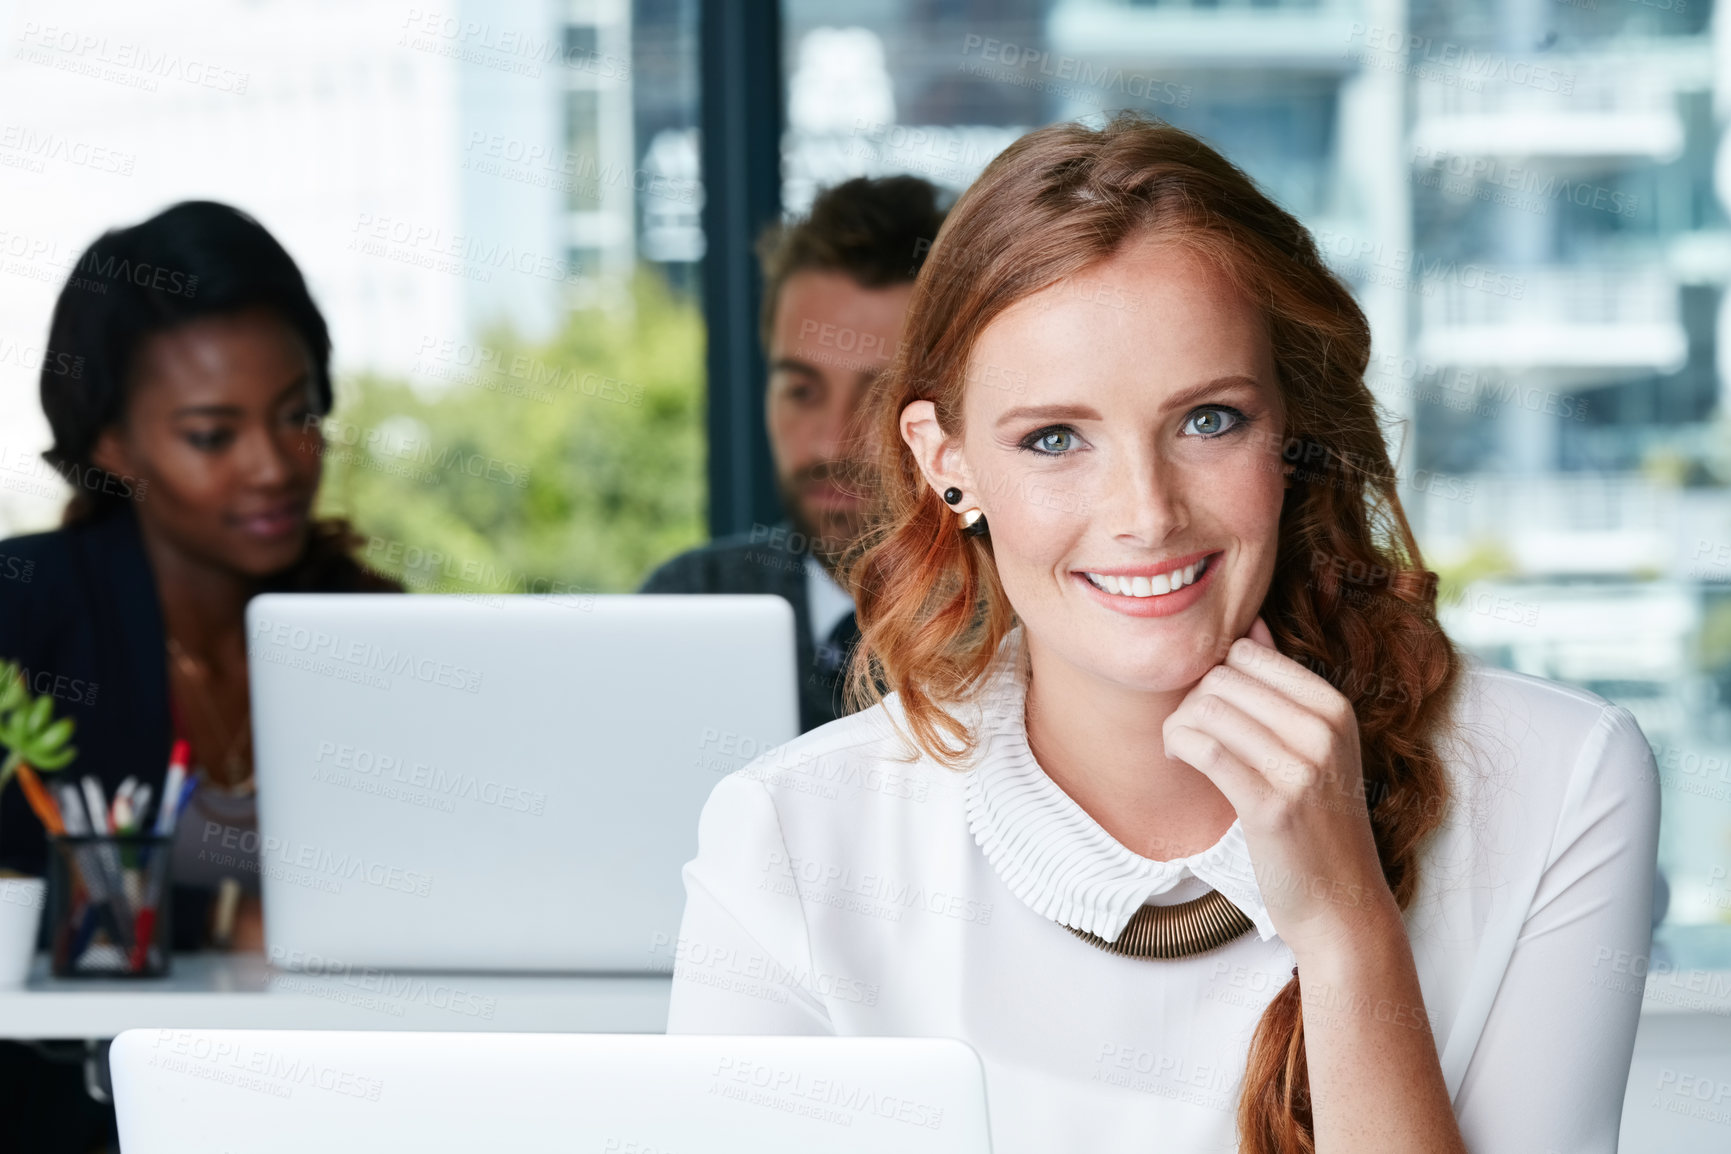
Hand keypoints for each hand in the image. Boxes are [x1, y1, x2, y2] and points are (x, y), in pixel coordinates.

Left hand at [1162, 616, 1398, 957]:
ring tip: (1184, 750)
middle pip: (1221, 678)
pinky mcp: (1271, 805)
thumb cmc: (1318, 821)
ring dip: (1179, 727)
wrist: (1342, 903)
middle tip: (1191, 735)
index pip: (1247, 654)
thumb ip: (1283, 686)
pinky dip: (1178, 748)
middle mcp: (1323, 731)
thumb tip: (1251, 627)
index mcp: (1333, 708)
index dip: (1216, 676)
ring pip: (1206, 709)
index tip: (1211, 710)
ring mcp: (1301, 767)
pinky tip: (1180, 762)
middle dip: (1192, 702)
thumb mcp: (1317, 746)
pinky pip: (1204, 748)